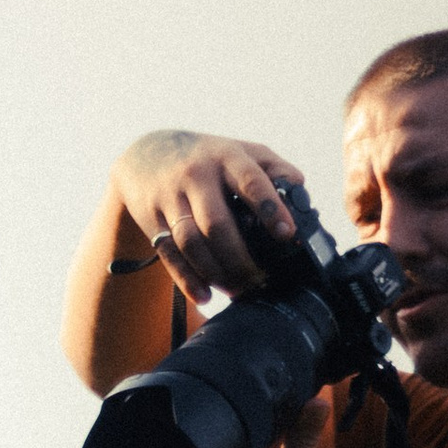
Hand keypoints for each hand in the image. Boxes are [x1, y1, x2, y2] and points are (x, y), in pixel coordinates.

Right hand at [112, 128, 306, 306]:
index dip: (269, 208)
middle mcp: (197, 176)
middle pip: (217, 223)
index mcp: (226, 158)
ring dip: (215, 272)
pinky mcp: (153, 220)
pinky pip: (169, 255)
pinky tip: (204, 295)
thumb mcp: (239, 152)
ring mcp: (171, 198)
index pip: (250, 182)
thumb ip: (273, 168)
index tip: (286, 233)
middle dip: (239, 258)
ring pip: (191, 243)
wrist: (147, 154)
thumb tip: (301, 190)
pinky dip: (187, 279)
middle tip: (259, 280)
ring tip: (235, 290)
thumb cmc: (206, 158)